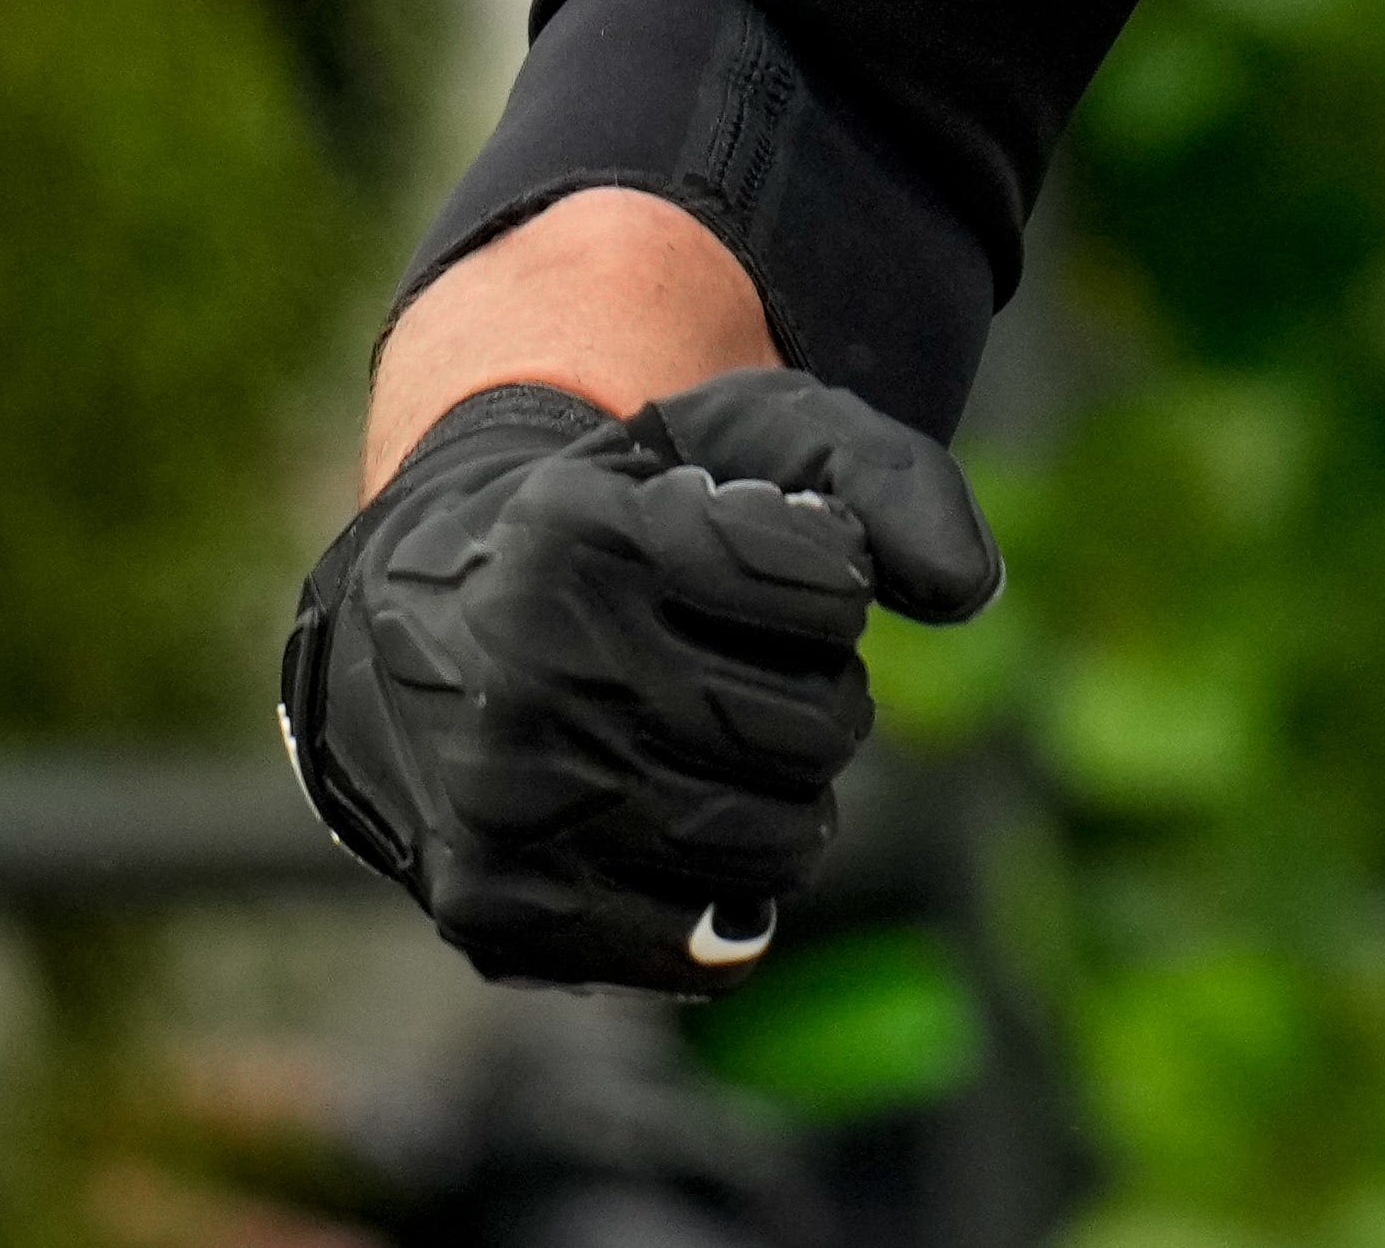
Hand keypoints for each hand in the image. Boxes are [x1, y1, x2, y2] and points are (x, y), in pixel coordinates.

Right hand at [277, 368, 1003, 985]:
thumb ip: (882, 477)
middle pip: (816, 729)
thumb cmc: (619, 526)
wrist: (416, 626)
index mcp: (581, 537)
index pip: (831, 591)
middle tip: (744, 666)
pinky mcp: (499, 914)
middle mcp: (526, 674)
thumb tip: (968, 592)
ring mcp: (504, 805)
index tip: (765, 566)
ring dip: (785, 796)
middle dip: (819, 695)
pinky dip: (729, 893)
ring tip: (712, 744)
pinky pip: (712, 944)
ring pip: (774, 844)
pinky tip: (670, 823)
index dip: (829, 581)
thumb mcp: (740, 440)